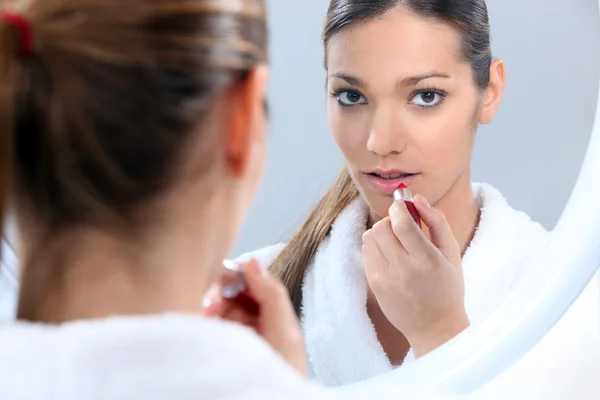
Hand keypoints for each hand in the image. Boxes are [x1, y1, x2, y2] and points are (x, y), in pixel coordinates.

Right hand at [203, 259, 306, 374]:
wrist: (267, 396)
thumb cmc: (282, 372)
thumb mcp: (285, 328)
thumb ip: (272, 293)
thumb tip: (253, 262)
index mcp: (268, 313)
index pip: (249, 282)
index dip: (237, 275)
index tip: (226, 279)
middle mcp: (248, 322)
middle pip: (228, 290)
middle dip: (219, 292)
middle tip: (213, 305)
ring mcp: (230, 334)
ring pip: (213, 305)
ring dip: (208, 305)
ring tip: (206, 316)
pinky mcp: (214, 344)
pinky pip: (202, 323)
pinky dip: (200, 319)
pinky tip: (200, 323)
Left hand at [362, 194, 468, 357]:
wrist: (434, 328)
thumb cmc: (447, 288)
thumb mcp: (451, 253)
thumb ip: (437, 221)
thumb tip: (417, 199)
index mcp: (427, 261)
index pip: (401, 224)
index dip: (399, 208)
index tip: (404, 206)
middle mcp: (403, 270)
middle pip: (382, 227)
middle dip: (391, 220)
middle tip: (403, 227)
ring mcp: (385, 279)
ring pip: (369, 237)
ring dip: (382, 232)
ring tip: (397, 242)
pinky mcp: (374, 285)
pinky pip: (366, 252)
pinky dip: (376, 246)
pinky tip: (390, 254)